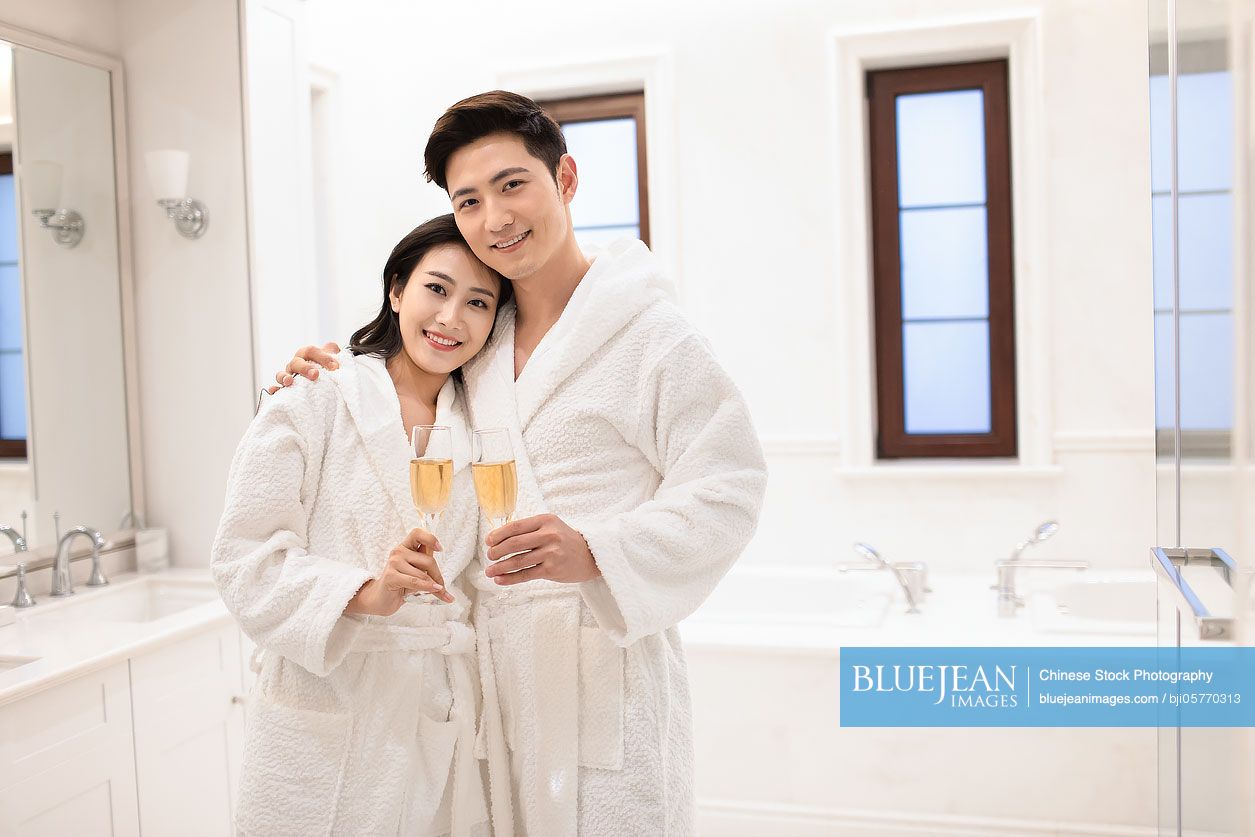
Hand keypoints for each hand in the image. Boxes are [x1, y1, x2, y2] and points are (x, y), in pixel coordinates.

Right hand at [262, 342, 341, 395]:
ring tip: (289, 381)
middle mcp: (296, 363)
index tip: (335, 367)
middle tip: (315, 375)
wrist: (325, 375)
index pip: (311, 351)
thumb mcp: (334, 358)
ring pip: (282, 374)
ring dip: (284, 377)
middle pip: (296, 363)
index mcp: (307, 354)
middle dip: (305, 368)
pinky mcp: (285, 388)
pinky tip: (275, 392)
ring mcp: (289, 375)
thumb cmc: (329, 366)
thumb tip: (335, 353)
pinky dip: (275, 390)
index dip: (322, 357)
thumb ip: (336, 353)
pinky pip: (277, 389)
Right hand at [345, 528, 454, 615]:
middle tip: (442, 586)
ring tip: (438, 592)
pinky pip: (415, 581)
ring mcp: (393, 563)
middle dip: (438, 575)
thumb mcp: (416, 573)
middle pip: (427, 560)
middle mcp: (398, 551)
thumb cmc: (401, 584)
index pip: (417, 533)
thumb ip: (428, 569)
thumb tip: (446, 583)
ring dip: (433, 586)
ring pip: (422, 573)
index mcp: (405, 547)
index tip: (440, 549)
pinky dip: (426, 587)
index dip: (430, 538)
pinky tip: (434, 590)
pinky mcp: (391, 576)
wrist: (382, 599)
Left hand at [484, 514, 600, 585]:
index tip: (489, 541)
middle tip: (490, 556)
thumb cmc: (566, 541)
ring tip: (490, 571)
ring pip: (518, 561)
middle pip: (514, 544)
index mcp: (546, 521)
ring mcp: (551, 553)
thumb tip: (500, 538)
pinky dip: (510, 578)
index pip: (515, 526)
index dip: (498, 534)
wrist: (590, 556)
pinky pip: (526, 574)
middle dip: (497, 551)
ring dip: (499, 567)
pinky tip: (500, 580)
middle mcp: (549, 535)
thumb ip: (530, 529)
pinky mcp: (552, 570)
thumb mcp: (551, 526)